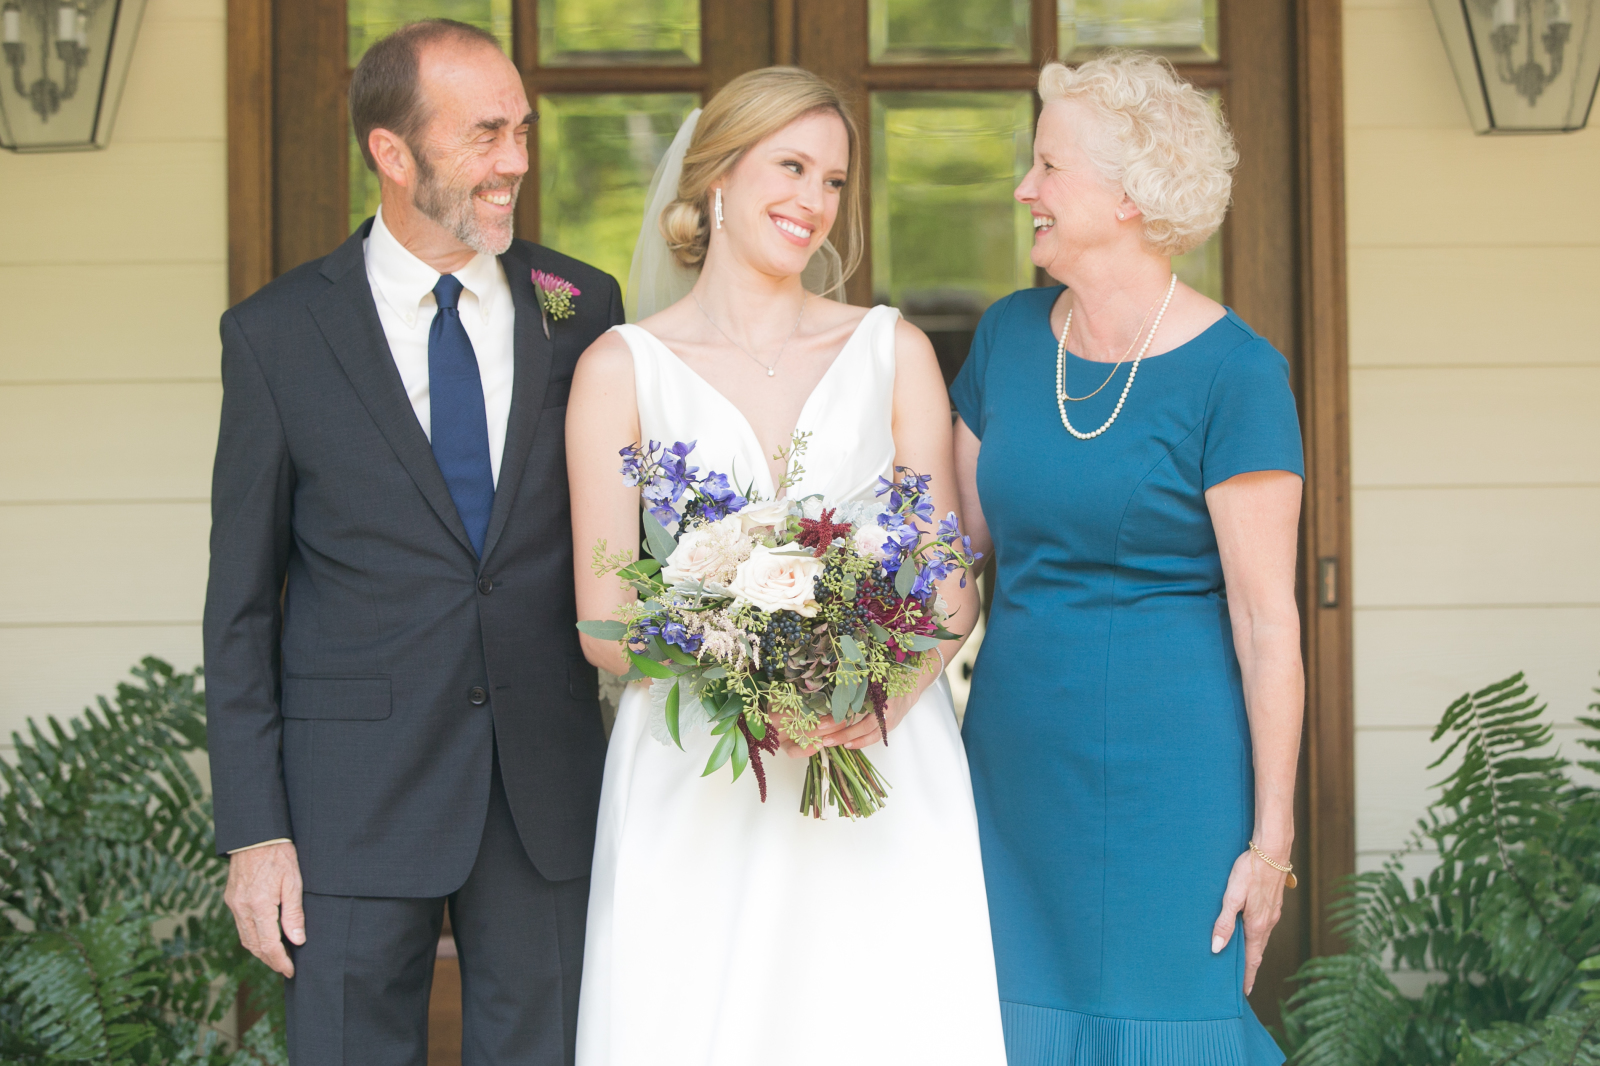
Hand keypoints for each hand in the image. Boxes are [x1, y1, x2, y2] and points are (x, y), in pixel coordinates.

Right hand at [224, 841, 304, 977]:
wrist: (256, 835)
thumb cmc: (280, 855)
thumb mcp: (294, 882)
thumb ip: (294, 914)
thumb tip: (297, 941)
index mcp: (258, 906)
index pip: (269, 944)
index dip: (280, 961)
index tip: (290, 971)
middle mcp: (241, 908)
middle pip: (254, 946)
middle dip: (270, 960)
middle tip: (285, 968)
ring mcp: (233, 904)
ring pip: (245, 938)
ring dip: (260, 951)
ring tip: (277, 957)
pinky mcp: (231, 899)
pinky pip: (240, 926)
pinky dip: (252, 937)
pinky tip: (264, 938)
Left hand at [780, 677, 926, 756]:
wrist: (911, 686)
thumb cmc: (890, 678)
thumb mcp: (873, 677)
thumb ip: (857, 683)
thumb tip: (833, 686)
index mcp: (880, 696)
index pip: (854, 710)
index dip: (838, 718)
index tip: (821, 723)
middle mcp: (885, 710)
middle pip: (860, 725)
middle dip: (840, 733)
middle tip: (821, 738)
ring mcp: (889, 721)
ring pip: (867, 734)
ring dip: (847, 739)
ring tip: (829, 743)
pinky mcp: (889, 727)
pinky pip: (874, 738)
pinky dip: (860, 742)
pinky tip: (847, 745)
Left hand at [1211, 844, 1288, 994]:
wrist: (1273, 850)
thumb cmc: (1250, 871)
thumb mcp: (1232, 897)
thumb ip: (1224, 922)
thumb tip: (1216, 948)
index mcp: (1258, 925)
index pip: (1253, 958)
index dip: (1248, 975)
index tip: (1245, 991)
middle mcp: (1269, 922)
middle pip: (1259, 950)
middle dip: (1251, 966)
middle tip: (1242, 981)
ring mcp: (1273, 912)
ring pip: (1262, 938)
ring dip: (1254, 951)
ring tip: (1245, 960)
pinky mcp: (1274, 902)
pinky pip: (1265, 926)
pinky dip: (1258, 936)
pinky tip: (1251, 932)